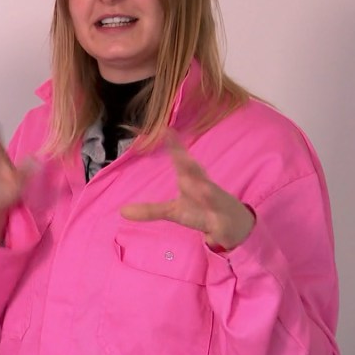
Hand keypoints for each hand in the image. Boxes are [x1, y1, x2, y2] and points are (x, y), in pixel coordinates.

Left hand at [120, 133, 254, 250]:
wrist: (233, 224)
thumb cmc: (200, 210)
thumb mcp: (173, 212)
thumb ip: (150, 210)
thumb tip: (122, 211)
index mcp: (192, 181)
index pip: (182, 162)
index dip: (175, 146)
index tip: (166, 130)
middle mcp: (205, 188)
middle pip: (196, 174)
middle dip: (189, 163)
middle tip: (180, 154)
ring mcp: (217, 204)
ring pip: (212, 195)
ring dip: (207, 191)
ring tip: (200, 186)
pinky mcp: (224, 222)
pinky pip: (222, 223)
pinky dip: (220, 223)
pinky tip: (216, 225)